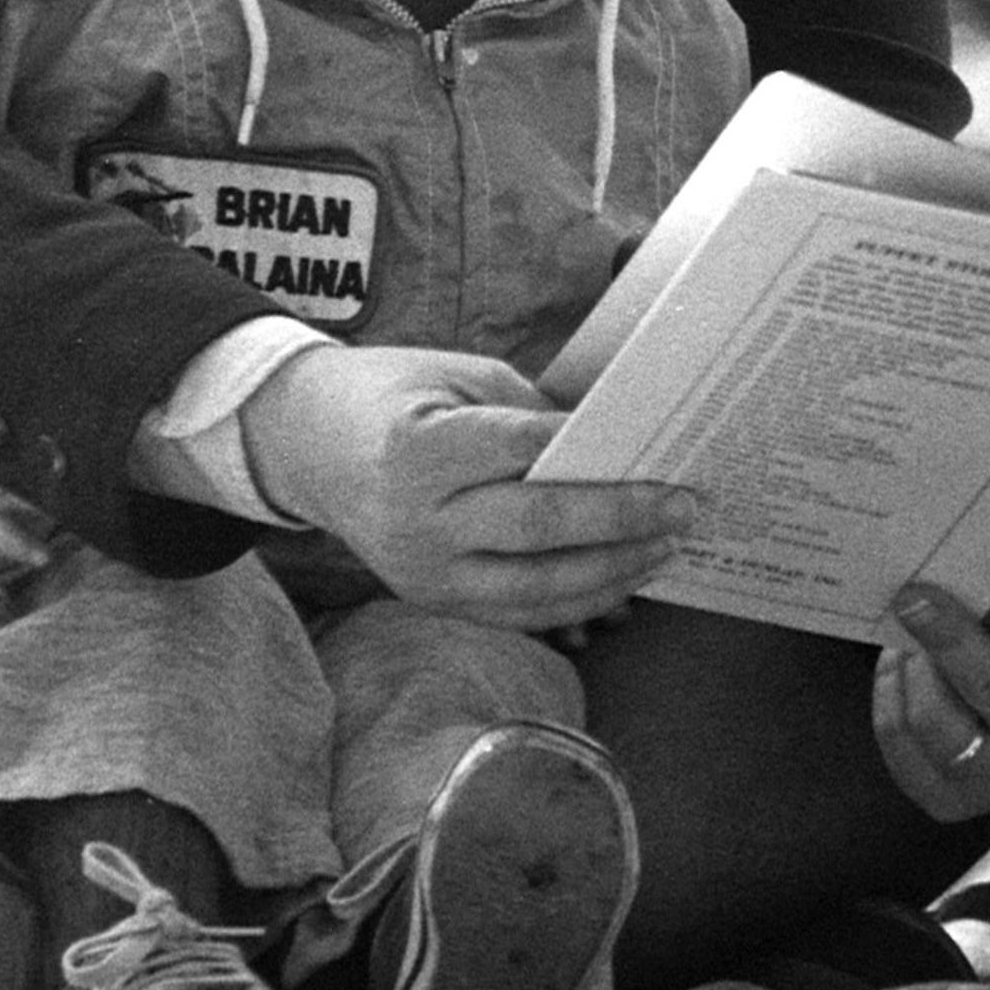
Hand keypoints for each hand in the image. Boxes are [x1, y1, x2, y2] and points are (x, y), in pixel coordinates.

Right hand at [240, 347, 694, 630]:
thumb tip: (611, 447)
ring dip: (612, 574)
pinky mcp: (426, 599)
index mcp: (423, 450)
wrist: (302, 443)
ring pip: (535, 590)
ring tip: (669, 551)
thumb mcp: (457, 375)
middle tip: (688, 510)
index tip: (665, 462)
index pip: (530, 456)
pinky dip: (574, 607)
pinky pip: (513, 614)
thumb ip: (529, 412)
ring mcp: (421, 572)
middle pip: (541, 530)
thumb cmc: (390, 391)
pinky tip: (622, 587)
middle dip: (625, 523)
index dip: (602, 464)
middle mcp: (419, 522)